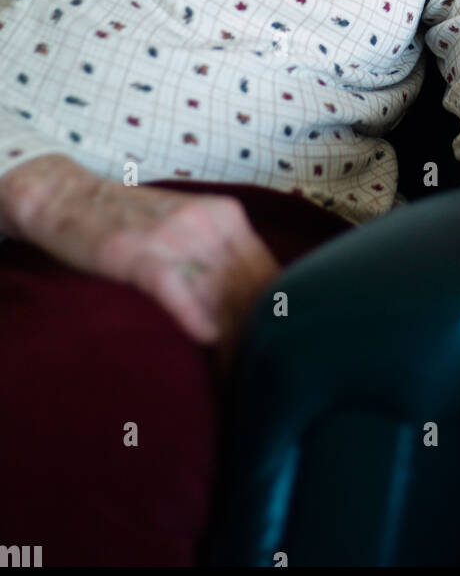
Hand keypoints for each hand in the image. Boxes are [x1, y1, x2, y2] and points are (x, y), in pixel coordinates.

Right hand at [2, 155, 278, 365]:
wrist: (68, 196)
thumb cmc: (130, 221)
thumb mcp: (188, 228)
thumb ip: (221, 257)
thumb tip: (256, 306)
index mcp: (227, 216)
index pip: (269, 274)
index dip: (275, 318)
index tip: (275, 353)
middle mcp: (209, 222)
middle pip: (250, 289)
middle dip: (256, 336)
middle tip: (257, 378)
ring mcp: (173, 235)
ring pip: (219, 295)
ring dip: (231, 341)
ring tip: (234, 379)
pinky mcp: (136, 251)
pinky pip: (175, 288)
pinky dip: (193, 317)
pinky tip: (206, 342)